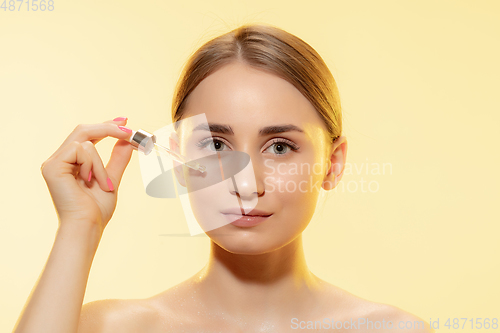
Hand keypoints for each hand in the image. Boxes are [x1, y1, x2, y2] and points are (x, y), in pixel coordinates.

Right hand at [40, 118, 133, 235]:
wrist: (87, 225)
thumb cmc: (97, 209)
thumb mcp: (111, 178)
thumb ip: (117, 159)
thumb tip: (127, 141)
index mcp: (70, 163)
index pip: (86, 136)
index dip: (105, 126)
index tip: (124, 121)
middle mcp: (59, 160)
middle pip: (82, 130)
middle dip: (107, 128)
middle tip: (128, 130)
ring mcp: (53, 163)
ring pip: (85, 142)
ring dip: (100, 163)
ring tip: (102, 184)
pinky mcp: (52, 166)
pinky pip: (81, 150)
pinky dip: (93, 165)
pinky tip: (89, 181)